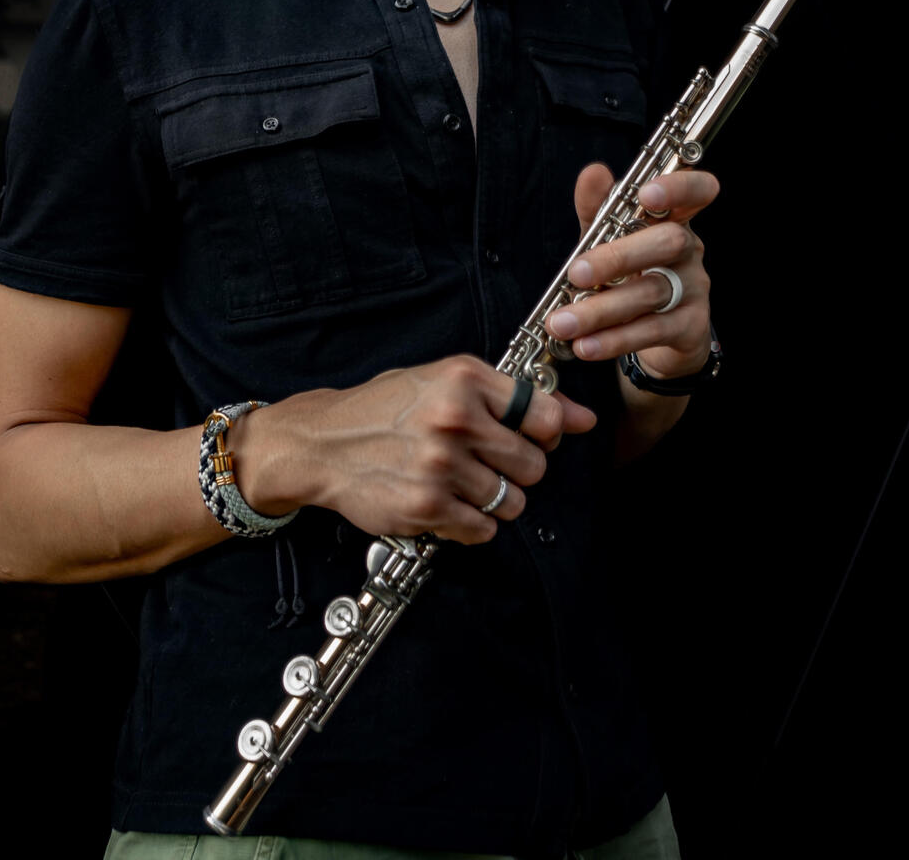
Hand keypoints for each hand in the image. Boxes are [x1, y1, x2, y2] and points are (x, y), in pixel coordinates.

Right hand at [234, 355, 596, 545]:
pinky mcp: (426, 506)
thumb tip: (584, 419)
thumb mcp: (446, 381)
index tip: (528, 437)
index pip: (545, 415)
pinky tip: (447, 503)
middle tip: (485, 463)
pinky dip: (472, 524)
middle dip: (517, 471)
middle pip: (534, 465)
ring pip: (513, 502)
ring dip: (495, 501)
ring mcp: (441, 465)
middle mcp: (456, 419)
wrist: (324, 443)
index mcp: (465, 379)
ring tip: (462, 484)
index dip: (544, 433)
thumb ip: (514, 398)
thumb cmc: (387, 409)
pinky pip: (482, 529)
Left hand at [545, 166, 717, 381]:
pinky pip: (652, 331)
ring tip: (562, 323)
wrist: (657, 337)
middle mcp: (689, 250)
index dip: (678, 188)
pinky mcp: (691, 327)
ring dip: (601, 309)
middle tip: (577, 273)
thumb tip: (593, 172)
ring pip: (652, 292)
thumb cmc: (632, 274)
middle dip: (619, 256)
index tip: (647, 194)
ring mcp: (694, 289)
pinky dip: (614, 340)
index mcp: (674, 219)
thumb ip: (600, 208)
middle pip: (668, 242)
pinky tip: (585, 345)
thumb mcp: (610, 238)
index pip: (695, 192)